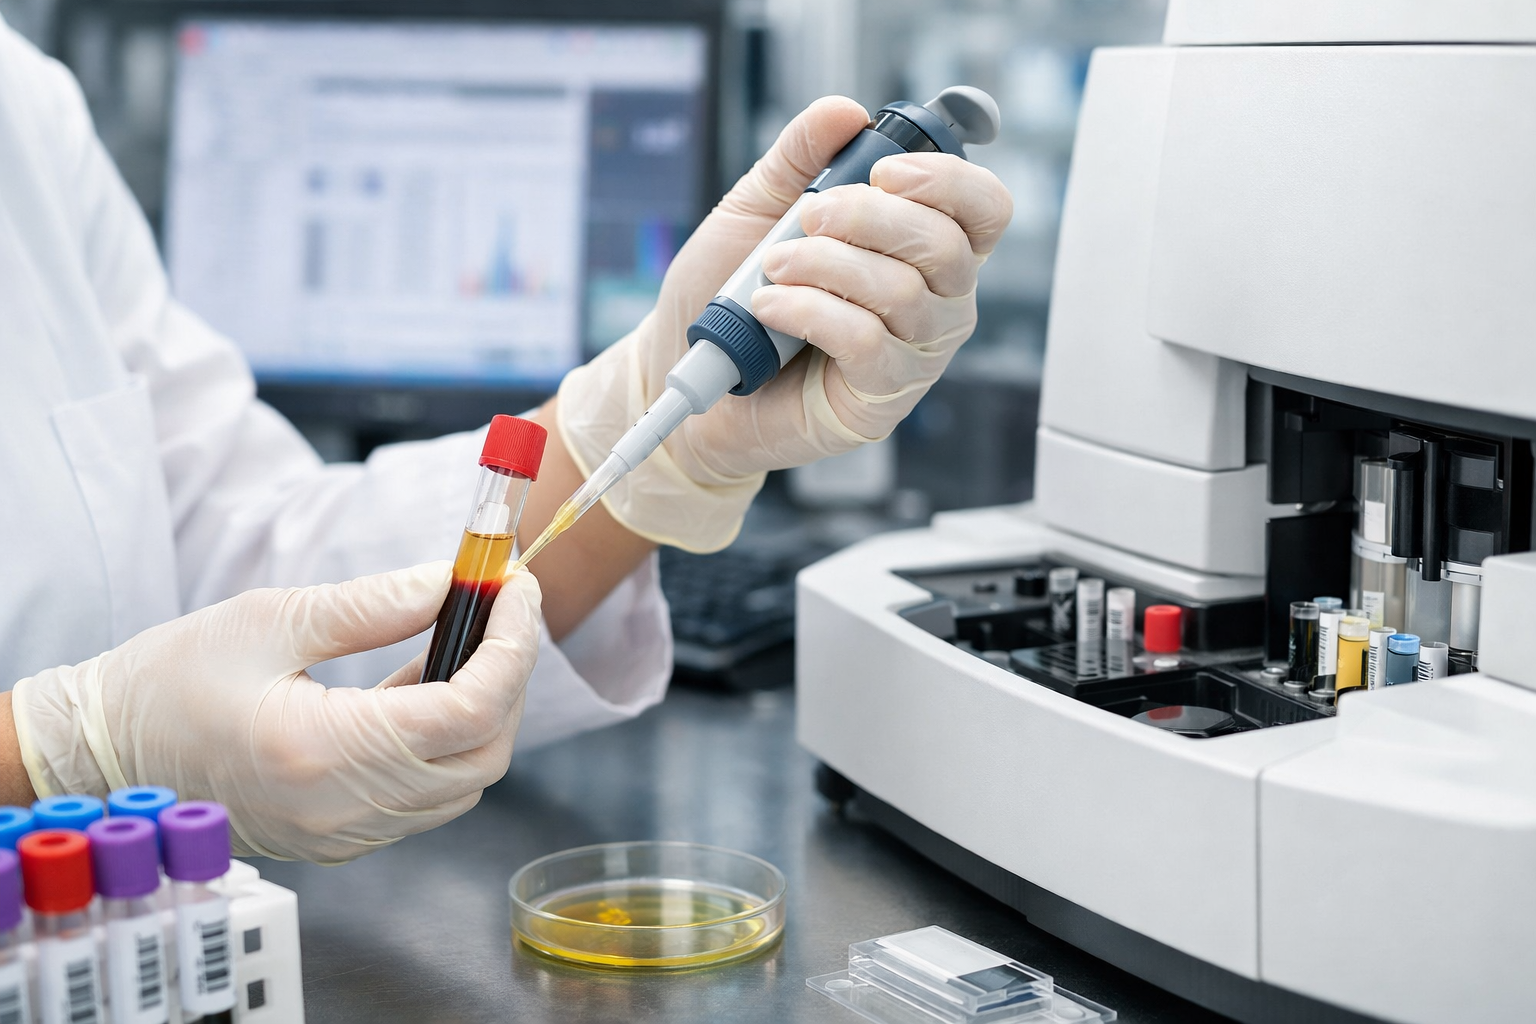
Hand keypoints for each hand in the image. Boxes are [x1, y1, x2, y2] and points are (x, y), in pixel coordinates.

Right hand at [12, 563, 540, 862]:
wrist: (105, 754)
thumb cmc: (169, 681)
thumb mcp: (269, 619)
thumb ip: (372, 605)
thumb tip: (451, 582)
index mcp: (324, 753)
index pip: (469, 711)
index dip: (514, 645)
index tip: (517, 587)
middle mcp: (343, 809)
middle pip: (485, 754)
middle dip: (512, 676)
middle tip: (503, 607)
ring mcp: (343, 833)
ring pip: (463, 782)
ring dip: (484, 710)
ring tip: (459, 638)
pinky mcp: (340, 836)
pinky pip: (426, 796)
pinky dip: (446, 741)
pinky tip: (423, 682)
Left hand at [557, 96, 1012, 550]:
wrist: (688, 374)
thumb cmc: (731, 299)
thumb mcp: (758, 210)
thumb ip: (800, 157)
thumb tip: (845, 112)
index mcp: (922, 251)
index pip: (983, 209)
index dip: (948, 180)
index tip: (883, 169)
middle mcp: (935, 303)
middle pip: (947, 245)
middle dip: (868, 216)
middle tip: (807, 216)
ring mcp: (913, 355)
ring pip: (903, 291)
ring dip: (826, 265)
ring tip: (773, 266)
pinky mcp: (880, 399)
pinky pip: (865, 341)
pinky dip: (808, 311)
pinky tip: (768, 307)